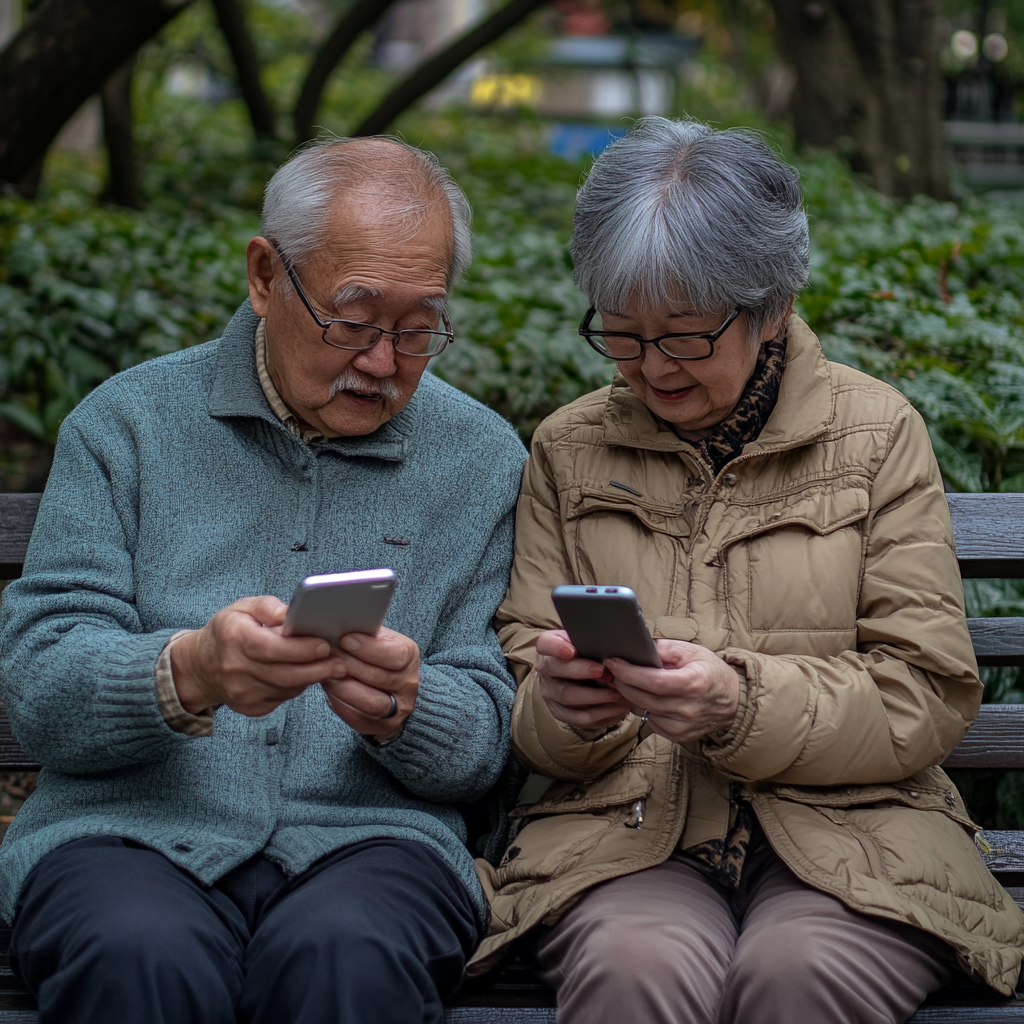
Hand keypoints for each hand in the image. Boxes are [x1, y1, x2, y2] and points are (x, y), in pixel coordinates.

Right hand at [172, 596, 345, 717]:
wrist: (202, 666)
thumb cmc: (229, 632)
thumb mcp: (243, 608)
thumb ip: (267, 606)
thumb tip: (289, 613)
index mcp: (234, 638)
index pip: (271, 648)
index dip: (300, 649)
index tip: (325, 645)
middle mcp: (235, 669)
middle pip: (283, 673)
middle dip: (317, 668)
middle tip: (340, 662)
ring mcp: (241, 692)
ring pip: (287, 688)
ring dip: (311, 677)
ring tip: (331, 667)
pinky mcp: (250, 707)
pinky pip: (283, 698)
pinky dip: (298, 686)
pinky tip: (307, 675)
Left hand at [321, 626, 419, 740]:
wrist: (395, 685)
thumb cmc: (379, 656)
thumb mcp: (380, 639)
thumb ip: (366, 634)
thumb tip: (337, 624)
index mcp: (409, 656)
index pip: (394, 654)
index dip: (368, 648)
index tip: (345, 639)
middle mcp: (408, 684)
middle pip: (377, 677)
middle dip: (347, 665)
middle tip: (324, 655)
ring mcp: (398, 708)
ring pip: (369, 701)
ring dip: (343, 687)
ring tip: (325, 674)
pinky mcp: (383, 725)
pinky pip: (359, 718)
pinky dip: (341, 704)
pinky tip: (329, 691)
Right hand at [535, 629, 631, 730]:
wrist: (580, 675)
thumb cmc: (586, 652)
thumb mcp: (585, 642)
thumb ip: (591, 641)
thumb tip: (612, 643)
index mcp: (547, 647)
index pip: (546, 644)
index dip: (556, 648)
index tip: (570, 651)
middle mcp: (545, 670)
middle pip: (557, 671)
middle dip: (581, 671)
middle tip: (603, 671)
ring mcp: (550, 692)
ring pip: (568, 695)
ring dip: (594, 695)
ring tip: (617, 692)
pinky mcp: (560, 712)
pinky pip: (578, 717)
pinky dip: (600, 713)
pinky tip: (617, 707)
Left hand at [605, 640, 739, 743]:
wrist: (733, 701)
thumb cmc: (711, 671)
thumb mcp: (692, 651)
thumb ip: (665, 648)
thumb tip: (639, 648)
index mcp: (693, 683)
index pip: (653, 681)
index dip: (628, 672)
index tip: (613, 662)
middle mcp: (688, 709)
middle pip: (643, 697)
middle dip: (622, 682)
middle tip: (614, 670)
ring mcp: (683, 726)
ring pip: (643, 711)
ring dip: (630, 696)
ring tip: (628, 682)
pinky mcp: (679, 736)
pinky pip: (650, 722)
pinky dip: (643, 709)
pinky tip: (646, 697)